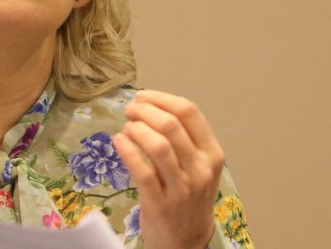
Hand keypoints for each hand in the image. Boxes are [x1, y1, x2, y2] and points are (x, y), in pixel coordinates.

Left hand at [113, 90, 223, 248]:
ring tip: (126, 127)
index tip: (143, 96)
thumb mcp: (198, 165)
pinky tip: (118, 141)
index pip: (190, 112)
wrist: (187, 241)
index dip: (162, 98)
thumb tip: (150, 105)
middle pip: (171, 125)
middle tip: (129, 110)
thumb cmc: (189, 196)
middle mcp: (200, 169)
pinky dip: (127, 150)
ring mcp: (181, 188)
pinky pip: (141, 170)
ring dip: (136, 129)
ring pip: (157, 145)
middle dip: (144, 110)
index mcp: (211, 153)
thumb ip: (183, 138)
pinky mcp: (159, 203)